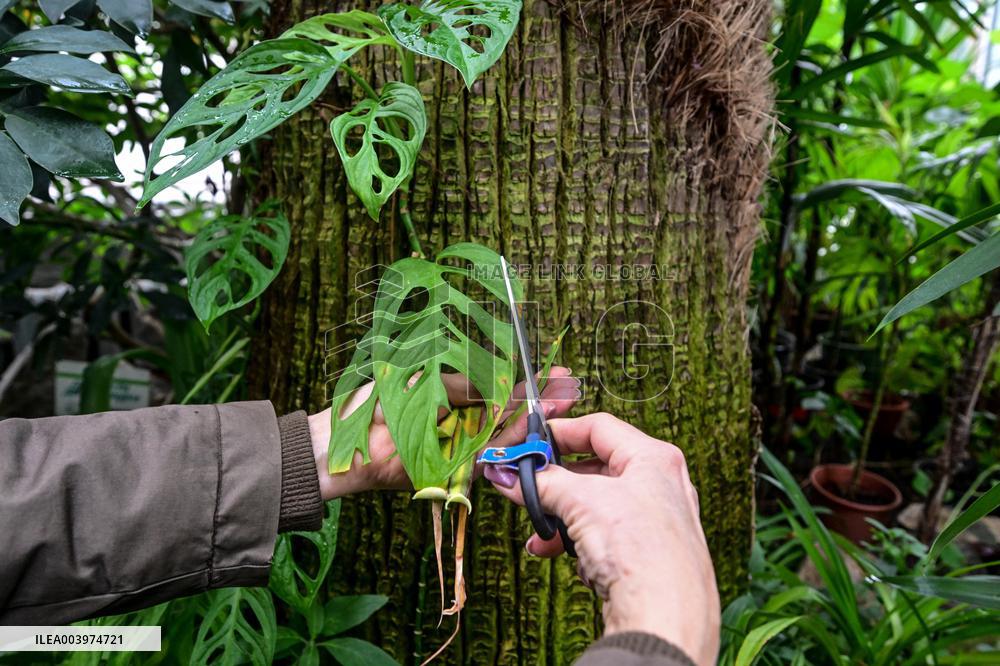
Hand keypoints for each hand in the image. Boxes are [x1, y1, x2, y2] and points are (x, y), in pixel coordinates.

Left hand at [307, 367, 580, 498]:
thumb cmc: (378, 403)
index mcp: (454, 398)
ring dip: (533, 418)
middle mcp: (461, 424)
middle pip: (509, 412)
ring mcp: (460, 448)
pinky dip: (509, 440)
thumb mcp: (427, 379)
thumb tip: (502, 381)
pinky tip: (531, 423)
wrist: (347, 442)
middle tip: (570, 386)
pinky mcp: (454, 470)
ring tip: (561, 400)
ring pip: (505, 434)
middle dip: (540, 399)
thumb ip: (466, 383)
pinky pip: (488, 455)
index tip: (553, 370)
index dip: (526, 381)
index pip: (498, 389)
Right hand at [483, 413, 718, 665]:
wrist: (666, 617)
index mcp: (654, 458)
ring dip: (563, 520)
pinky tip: (569, 560)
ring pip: (597, 508)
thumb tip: (510, 476)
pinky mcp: (648, 555)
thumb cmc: (640, 549)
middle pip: (595, 469)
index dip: (558, 433)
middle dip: (556, 485)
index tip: (527, 445)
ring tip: (541, 538)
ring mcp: (656, 521)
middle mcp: (660, 485)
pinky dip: (581, 546)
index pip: (598, 427)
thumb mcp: (581, 502)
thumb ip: (543, 483)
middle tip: (525, 489)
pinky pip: (606, 538)